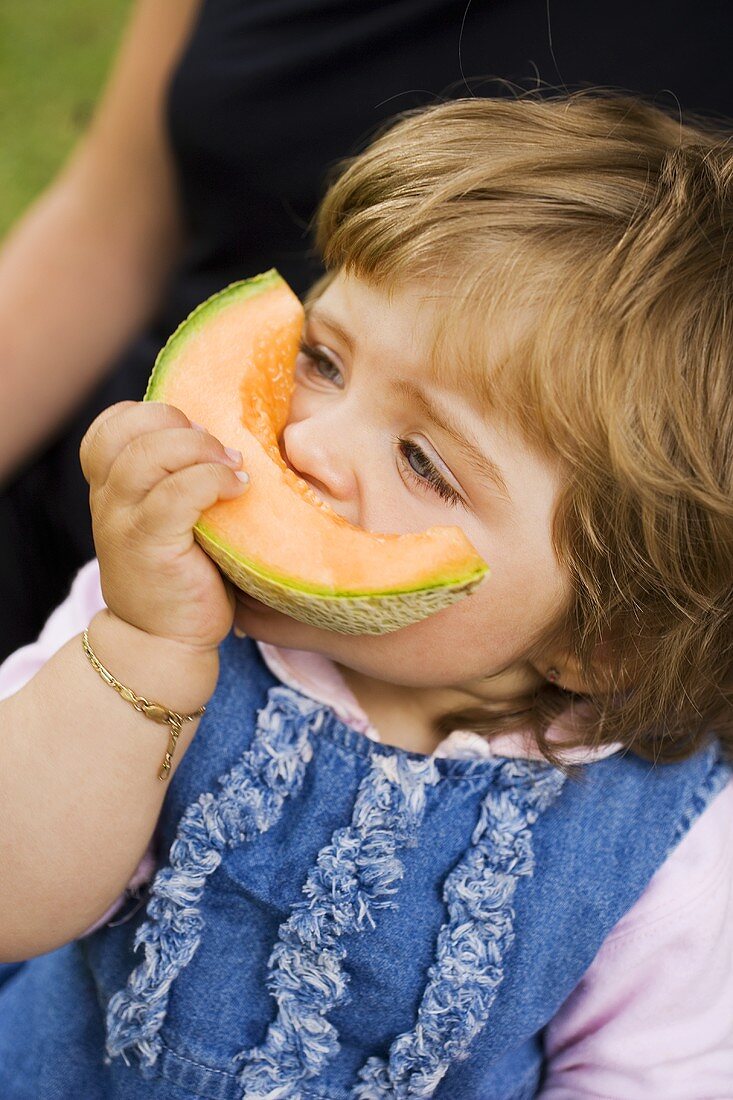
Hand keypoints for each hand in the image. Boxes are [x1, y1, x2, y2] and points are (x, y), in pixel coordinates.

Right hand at [80, 400, 248, 654]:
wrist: (162, 643)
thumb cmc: (182, 578)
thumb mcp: (172, 521)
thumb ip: (179, 481)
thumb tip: (230, 438)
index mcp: (111, 488)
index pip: (113, 424)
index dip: (155, 414)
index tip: (194, 436)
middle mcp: (109, 499)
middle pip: (131, 428)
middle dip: (183, 425)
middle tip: (221, 451)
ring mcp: (123, 522)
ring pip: (150, 454)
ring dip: (202, 451)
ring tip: (234, 468)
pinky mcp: (149, 545)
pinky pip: (176, 494)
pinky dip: (213, 480)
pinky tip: (238, 489)